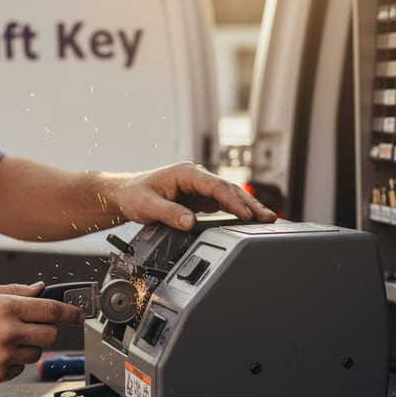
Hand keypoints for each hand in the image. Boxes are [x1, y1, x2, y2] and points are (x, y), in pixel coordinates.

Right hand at [0, 282, 83, 385]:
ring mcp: (4, 355)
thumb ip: (14, 291)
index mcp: (6, 307)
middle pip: (50, 334)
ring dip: (29, 346)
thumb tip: (39, 289)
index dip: (71, 312)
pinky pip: (20, 368)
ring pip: (36, 352)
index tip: (80, 315)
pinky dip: (13, 361)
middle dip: (47, 329)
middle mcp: (8, 332)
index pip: (51, 309)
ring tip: (4, 340)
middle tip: (32, 326)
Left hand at [112, 162, 276, 229]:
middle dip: (250, 204)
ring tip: (268, 220)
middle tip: (269, 217)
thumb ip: (169, 213)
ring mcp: (200, 187)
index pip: (216, 186)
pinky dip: (237, 212)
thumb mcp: (148, 206)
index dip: (233, 201)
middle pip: (228, 190)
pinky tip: (250, 220)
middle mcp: (196, 177)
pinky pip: (223, 204)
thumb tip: (190, 222)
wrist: (126, 194)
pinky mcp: (200, 198)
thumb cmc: (135, 195)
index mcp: (186, 173)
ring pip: (229, 196)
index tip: (247, 214)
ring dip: (248, 208)